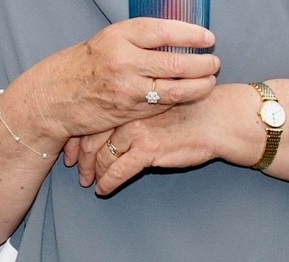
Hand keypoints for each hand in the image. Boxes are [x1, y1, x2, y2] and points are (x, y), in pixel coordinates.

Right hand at [15, 18, 217, 147]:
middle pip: (176, 61)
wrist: (52, 98)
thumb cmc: (81, 66)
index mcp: (117, 35)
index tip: (208, 37)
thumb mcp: (105, 42)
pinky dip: (180, 99)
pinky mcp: (129, 111)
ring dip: (199, 85)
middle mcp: (123, 60)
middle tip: (215, 61)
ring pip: (175, 88)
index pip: (164, 30)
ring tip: (210, 80)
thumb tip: (175, 35)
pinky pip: (163, 104)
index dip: (191, 33)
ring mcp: (127, 88)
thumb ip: (136, 40)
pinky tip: (190, 94)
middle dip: (202, 63)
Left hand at [77, 103, 220, 195]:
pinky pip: (118, 171)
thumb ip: (133, 109)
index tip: (70, 149)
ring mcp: (136, 131)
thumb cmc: (192, 109)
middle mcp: (127, 112)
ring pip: (101, 156)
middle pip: (90, 138)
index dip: (76, 137)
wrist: (218, 118)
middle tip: (75, 169)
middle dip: (79, 157)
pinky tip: (103, 190)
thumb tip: (111, 124)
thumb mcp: (155, 100)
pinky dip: (108, 183)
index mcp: (127, 98)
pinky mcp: (147, 149)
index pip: (91, 118)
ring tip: (89, 182)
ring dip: (92, 173)